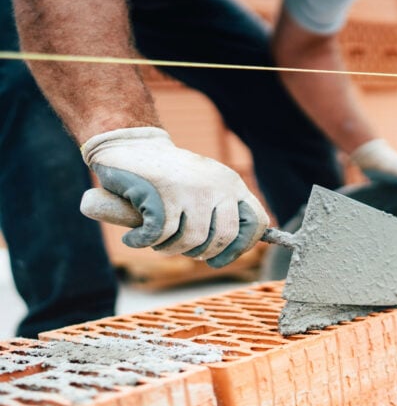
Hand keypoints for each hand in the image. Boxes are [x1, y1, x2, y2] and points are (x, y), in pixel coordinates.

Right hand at [80, 127, 268, 267]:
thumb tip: (232, 252)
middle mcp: (218, 185)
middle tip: (180, 249)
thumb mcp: (206, 187)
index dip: (241, 247)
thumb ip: (222, 212)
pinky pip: (160, 235)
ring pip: (191, 240)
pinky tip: (134, 238)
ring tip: (157, 242)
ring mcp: (192, 188)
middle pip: (223, 237)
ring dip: (169, 249)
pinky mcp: (164, 193)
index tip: (218, 259)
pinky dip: (144, 241)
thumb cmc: (170, 177)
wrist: (132, 145)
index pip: (256, 222)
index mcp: (232, 184)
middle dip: (200, 253)